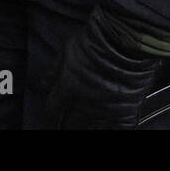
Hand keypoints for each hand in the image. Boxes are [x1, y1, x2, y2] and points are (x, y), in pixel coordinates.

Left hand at [45, 5, 162, 129]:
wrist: (126, 40)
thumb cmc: (98, 40)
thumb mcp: (68, 49)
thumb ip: (53, 70)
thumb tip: (43, 84)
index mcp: (69, 88)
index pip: (53, 109)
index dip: (52, 111)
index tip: (54, 111)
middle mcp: (85, 103)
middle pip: (71, 124)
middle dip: (68, 122)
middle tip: (69, 118)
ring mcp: (106, 110)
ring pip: (91, 129)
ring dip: (86, 126)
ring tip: (86, 123)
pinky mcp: (126, 111)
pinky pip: (117, 129)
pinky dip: (110, 128)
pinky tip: (107, 125)